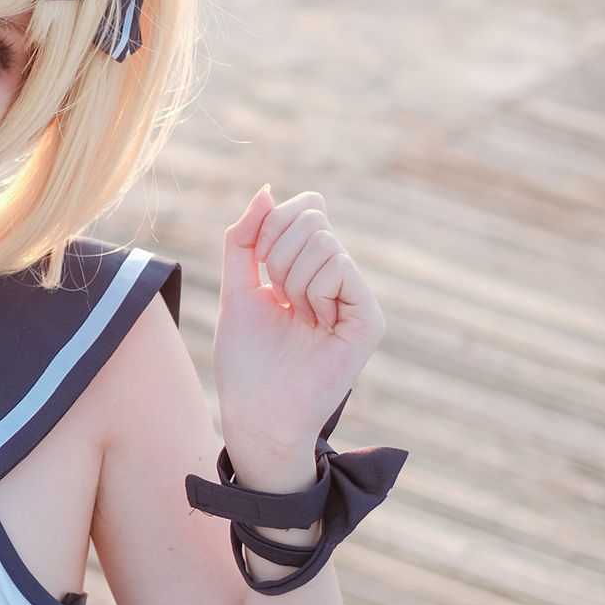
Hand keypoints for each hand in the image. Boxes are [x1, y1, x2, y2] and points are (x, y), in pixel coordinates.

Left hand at [213, 187, 385, 489]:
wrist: (257, 413)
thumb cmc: (246, 362)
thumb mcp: (236, 288)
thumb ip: (244, 240)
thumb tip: (265, 191)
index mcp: (309, 271)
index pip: (306, 209)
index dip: (273, 223)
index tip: (258, 262)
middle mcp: (338, 280)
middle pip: (313, 218)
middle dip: (278, 251)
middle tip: (278, 296)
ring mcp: (356, 299)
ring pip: (324, 241)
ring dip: (291, 276)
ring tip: (295, 315)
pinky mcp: (369, 319)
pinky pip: (340, 266)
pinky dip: (312, 288)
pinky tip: (312, 320)